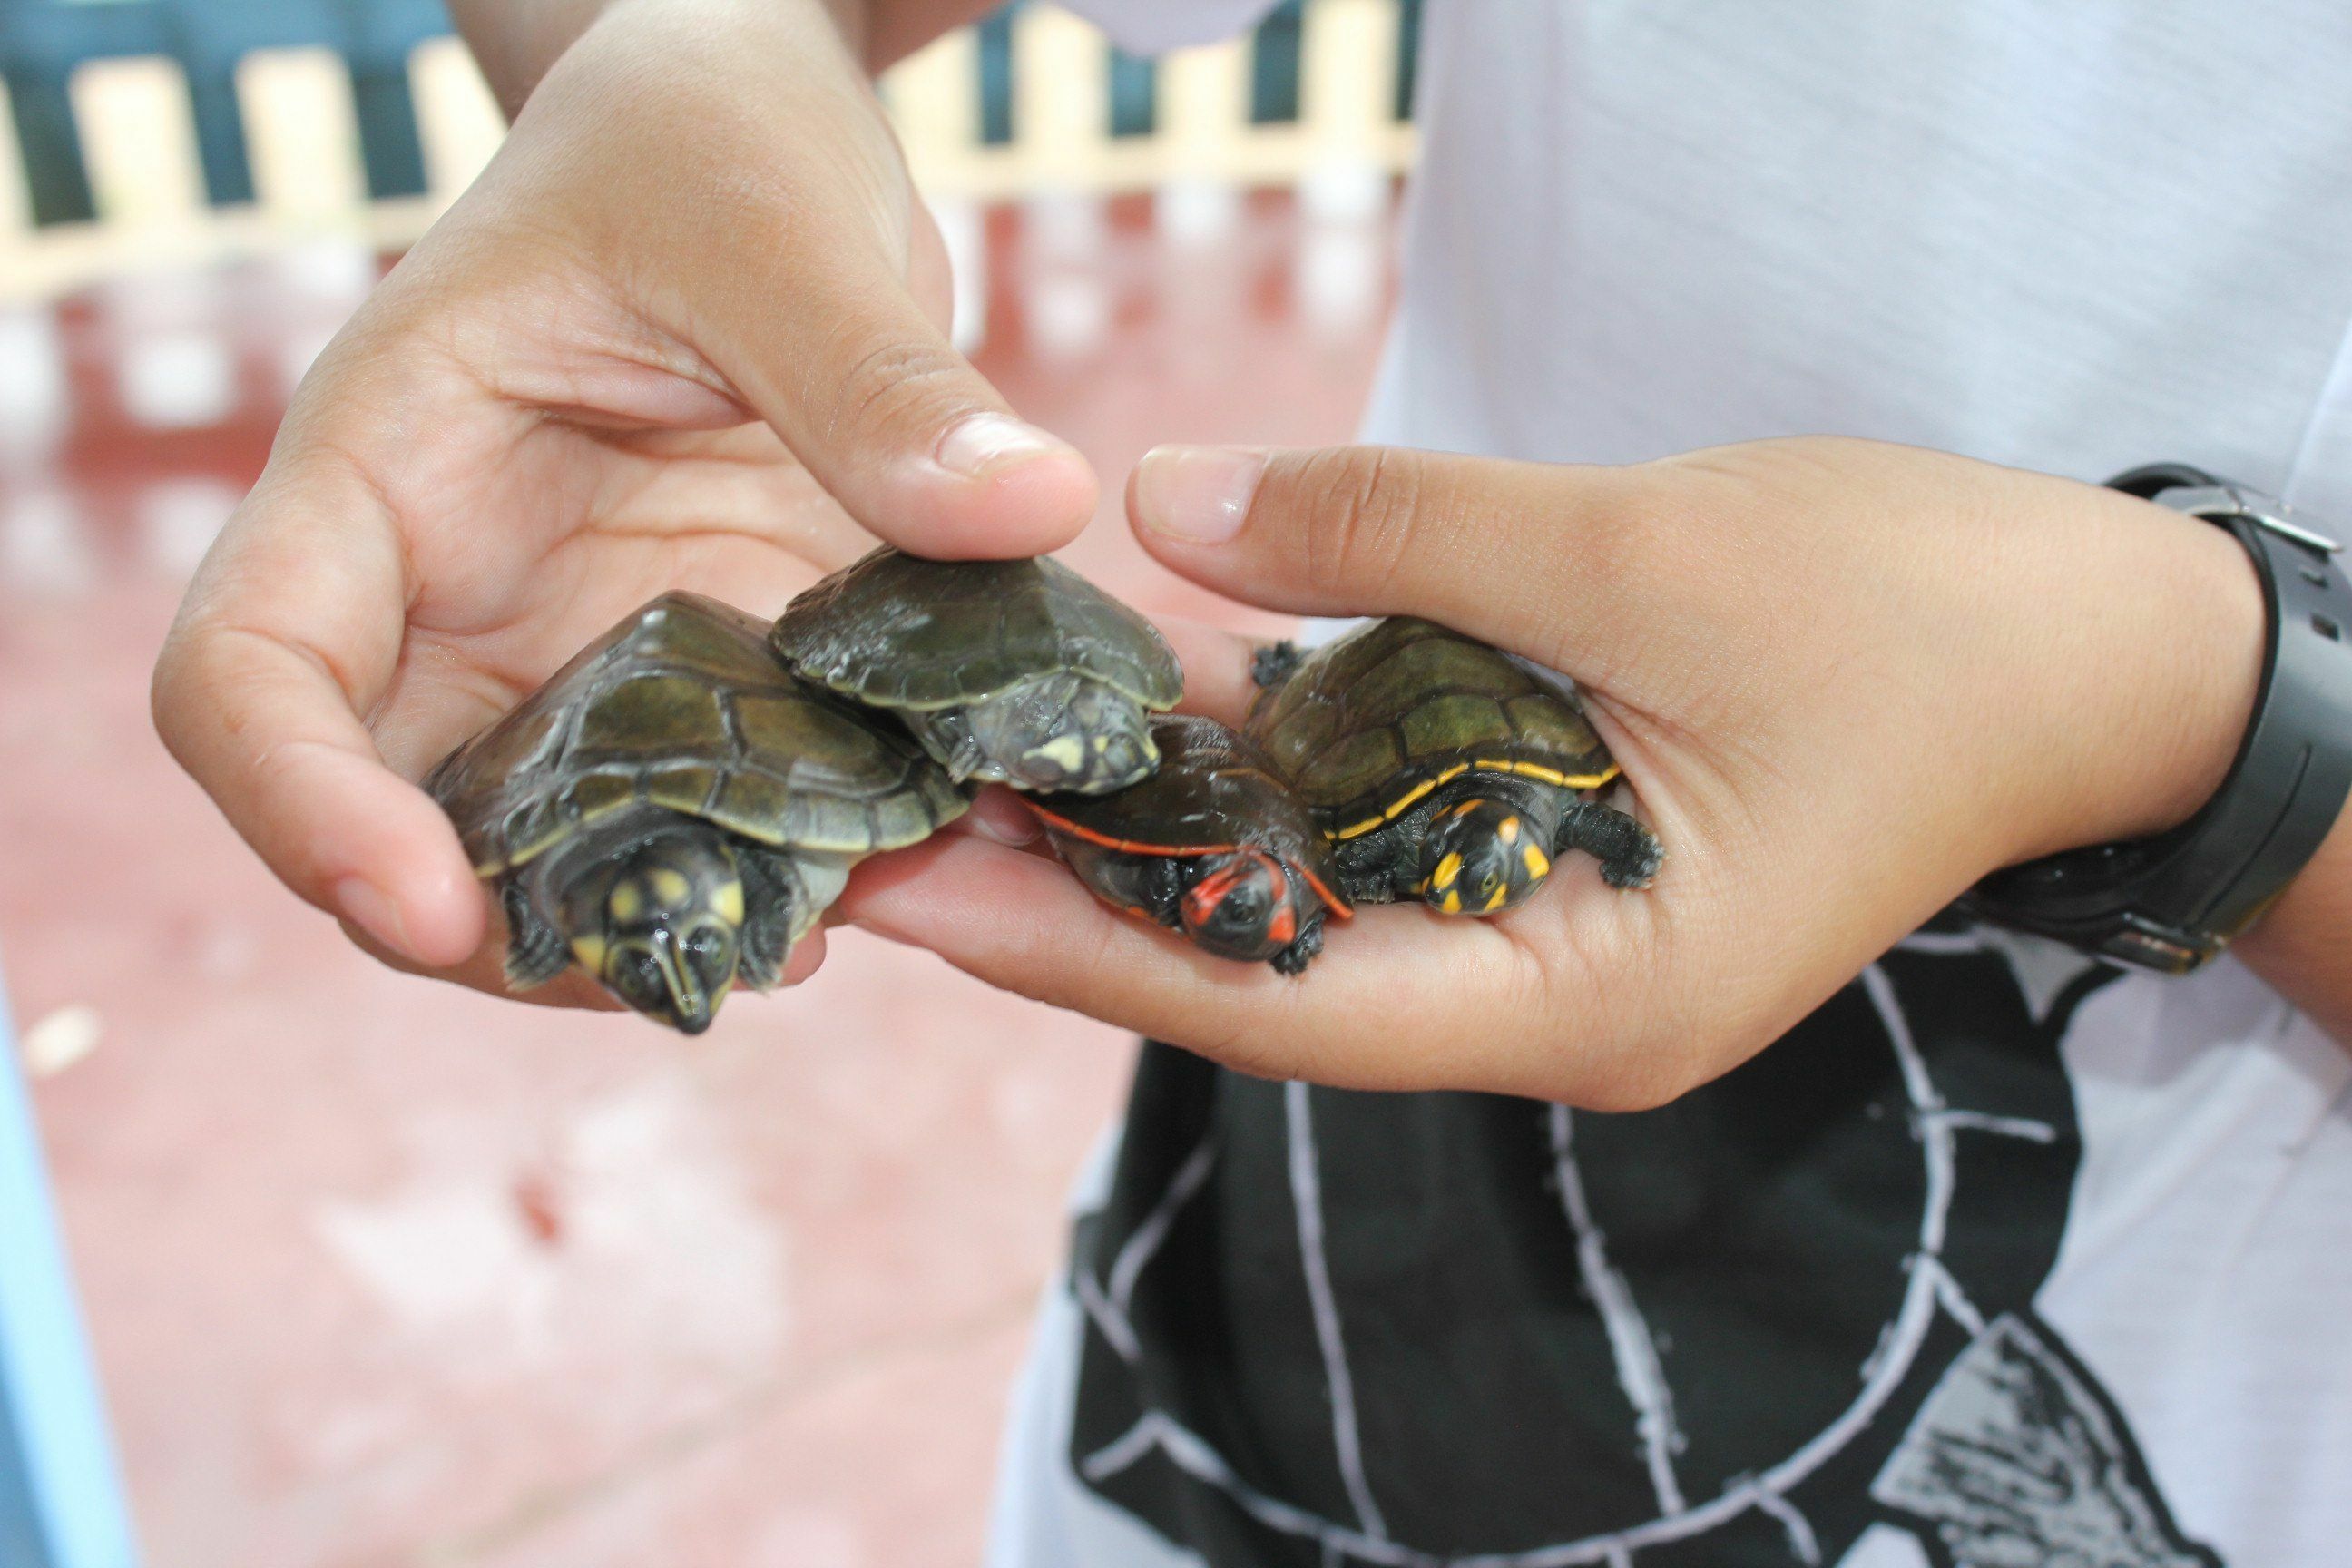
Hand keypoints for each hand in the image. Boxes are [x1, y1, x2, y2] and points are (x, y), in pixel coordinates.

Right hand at [151, 0, 1092, 1002]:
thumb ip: (872, 370)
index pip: (247, 677)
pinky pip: (727, 804)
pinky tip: (916, 859)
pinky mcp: (712, 676)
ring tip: (835, 926)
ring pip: (572, 850)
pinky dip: (799, 855)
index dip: (303, 814)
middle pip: (407, 824)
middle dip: (520, 930)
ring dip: (677, 914)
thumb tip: (1025, 507)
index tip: (429, 910)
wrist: (761, 139)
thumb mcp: (771, 217)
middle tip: (702, 963)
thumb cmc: (704, 132)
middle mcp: (461, 598)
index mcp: (387, 473)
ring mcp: (586, 654)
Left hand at [846, 437, 2266, 1105]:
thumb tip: (1166, 509)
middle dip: (1078, 895)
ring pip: (1304, 897)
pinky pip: (1368, 828)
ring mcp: (1540, 927)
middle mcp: (1541, 992)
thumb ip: (1398, 534)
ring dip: (1145, 832)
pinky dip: (1253, 773)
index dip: (1086, 943)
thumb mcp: (1646, 551)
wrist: (2090, 644)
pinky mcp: (1541, 845)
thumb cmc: (1918, 616)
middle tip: (879, 827)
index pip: (1284, 1001)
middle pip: (1266, 964)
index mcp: (1589, 993)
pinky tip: (1120, 711)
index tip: (913, 890)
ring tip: (953, 770)